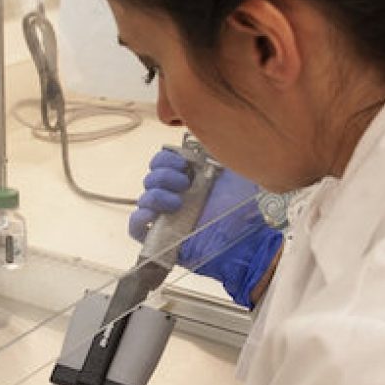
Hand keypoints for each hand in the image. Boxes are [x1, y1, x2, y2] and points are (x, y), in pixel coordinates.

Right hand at [129, 148, 283, 307]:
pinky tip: (153, 215)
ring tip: (177, 203)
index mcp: (187, 179)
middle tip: (184, 184)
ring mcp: (166, 219)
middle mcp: (174, 197)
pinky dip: (139, 218)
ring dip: (156, 195)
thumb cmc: (243, 210)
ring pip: (144, 199)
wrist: (247, 242)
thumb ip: (216, 155)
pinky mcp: (160, 241)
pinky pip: (136, 228)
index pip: (161, 162)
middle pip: (151, 179)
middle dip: (163, 176)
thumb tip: (201, 141)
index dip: (166, 159)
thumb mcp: (233, 174)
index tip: (183, 163)